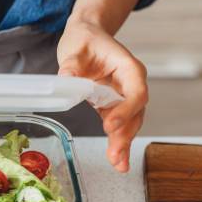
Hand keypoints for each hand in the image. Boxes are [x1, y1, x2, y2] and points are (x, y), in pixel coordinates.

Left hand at [57, 20, 148, 172]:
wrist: (87, 37)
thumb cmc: (84, 40)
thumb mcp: (74, 49)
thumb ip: (71, 65)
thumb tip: (66, 78)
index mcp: (128, 68)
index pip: (135, 92)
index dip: (125, 110)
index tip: (110, 125)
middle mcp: (131, 84)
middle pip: (135, 113)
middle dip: (125, 135)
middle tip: (115, 156)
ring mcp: (124, 97)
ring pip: (130, 123)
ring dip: (124, 144)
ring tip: (118, 164)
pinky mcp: (113, 106)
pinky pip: (119, 126)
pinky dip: (118, 143)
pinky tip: (118, 162)